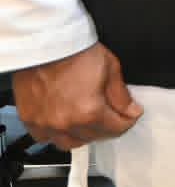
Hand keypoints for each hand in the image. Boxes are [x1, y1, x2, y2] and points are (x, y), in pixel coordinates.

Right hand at [14, 43, 142, 149]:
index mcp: (89, 112)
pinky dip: (58, 134)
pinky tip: (65, 123)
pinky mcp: (30, 119)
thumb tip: (131, 110)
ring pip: (70, 143)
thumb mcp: (110, 68)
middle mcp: (66, 123)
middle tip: (113, 116)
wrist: (46, 43)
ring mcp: (46, 124)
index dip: (128, 120)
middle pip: (95, 137)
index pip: (117, 128)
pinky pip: (46, 138)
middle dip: (108, 128)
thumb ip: (121, 95)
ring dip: (84, 135)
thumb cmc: (75, 51)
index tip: (130, 115)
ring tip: (90, 121)